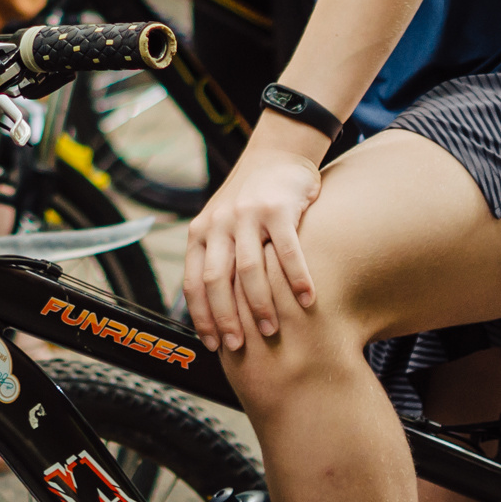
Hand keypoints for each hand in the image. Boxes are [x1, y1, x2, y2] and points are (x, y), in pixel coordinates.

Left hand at [183, 134, 322, 351]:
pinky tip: (307, 300)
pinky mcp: (277, 208)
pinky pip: (286, 251)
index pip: (193, 282)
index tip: (214, 345)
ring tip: (272, 330)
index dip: (201, 317)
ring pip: (249, 270)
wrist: (276, 156)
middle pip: (216, 280)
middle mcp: (218, 223)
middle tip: (241, 345)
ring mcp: (246, 215)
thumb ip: (216, 259)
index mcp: (201, 232)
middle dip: (226, 318)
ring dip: (260, 305)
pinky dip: (297, 279)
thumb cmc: (249, 202)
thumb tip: (215, 315)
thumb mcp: (221, 225)